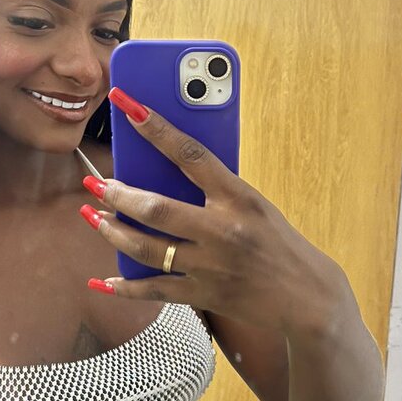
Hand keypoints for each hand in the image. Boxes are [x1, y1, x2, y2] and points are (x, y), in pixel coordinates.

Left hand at [81, 93, 348, 336]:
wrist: (308, 296)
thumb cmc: (279, 244)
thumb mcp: (255, 207)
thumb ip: (217, 192)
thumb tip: (167, 177)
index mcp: (239, 197)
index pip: (190, 153)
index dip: (155, 127)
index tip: (127, 104)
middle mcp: (223, 230)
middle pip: (156, 207)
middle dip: (117, 194)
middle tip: (95, 184)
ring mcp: (212, 266)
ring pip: (147, 248)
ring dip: (113, 231)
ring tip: (93, 217)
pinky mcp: (205, 295)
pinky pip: (155, 290)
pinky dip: (124, 287)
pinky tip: (102, 281)